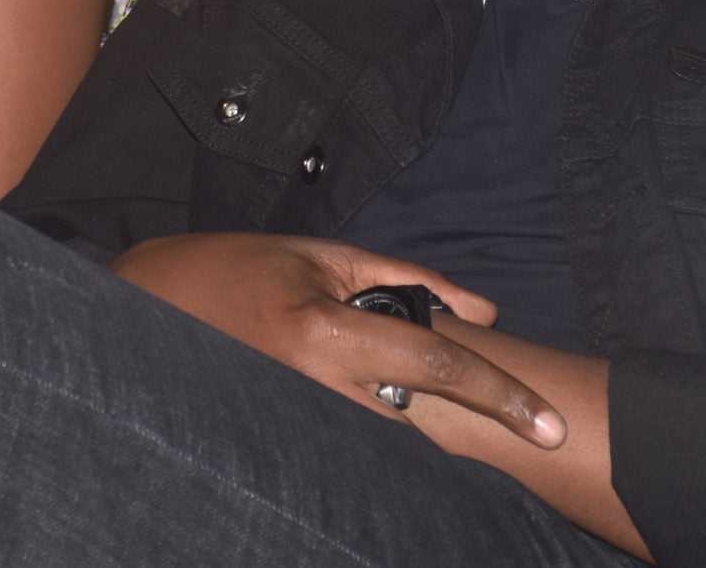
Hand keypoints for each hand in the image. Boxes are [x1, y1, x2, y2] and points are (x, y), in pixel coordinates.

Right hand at [111, 232, 564, 446]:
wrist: (153, 301)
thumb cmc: (241, 267)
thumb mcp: (326, 255)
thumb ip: (410, 280)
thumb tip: (483, 313)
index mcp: (325, 332)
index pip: (434, 365)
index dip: (502, 395)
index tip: (552, 426)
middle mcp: (313, 388)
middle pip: (421, 422)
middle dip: (460, 419)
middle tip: (495, 413)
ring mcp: (295, 423)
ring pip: (390, 445)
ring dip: (418, 429)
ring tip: (414, 401)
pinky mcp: (284, 442)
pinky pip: (354, 449)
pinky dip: (379, 431)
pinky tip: (376, 410)